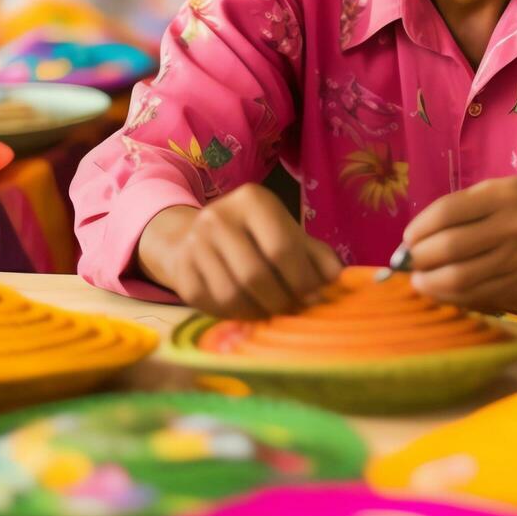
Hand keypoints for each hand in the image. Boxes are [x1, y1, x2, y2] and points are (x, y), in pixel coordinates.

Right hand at [137, 183, 342, 318]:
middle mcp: (218, 216)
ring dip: (259, 312)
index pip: (282, 247)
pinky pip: (213, 305)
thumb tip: (335, 280)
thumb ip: (317, 255)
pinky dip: (236, 315)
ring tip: (273, 311)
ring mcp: (194, 244)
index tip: (313, 296)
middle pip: (256, 275)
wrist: (194, 236)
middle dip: (281, 301)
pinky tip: (248, 308)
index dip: (302, 280)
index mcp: (253, 200)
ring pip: (233, 295)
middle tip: (294, 311)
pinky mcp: (181, 271)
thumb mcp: (288, 234)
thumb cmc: (255, 237)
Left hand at [399, 176, 516, 310]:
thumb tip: (421, 234)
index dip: (419, 228)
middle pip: (449, 247)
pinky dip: (453, 297)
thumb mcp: (508, 190)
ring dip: (430, 283)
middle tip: (411, 262)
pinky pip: (479, 296)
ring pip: (460, 278)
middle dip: (419, 258)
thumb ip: (468, 207)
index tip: (409, 238)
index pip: (447, 213)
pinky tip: (443, 292)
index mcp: (505, 196)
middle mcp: (512, 226)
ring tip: (420, 281)